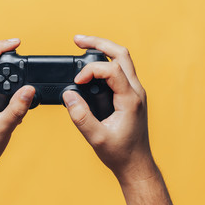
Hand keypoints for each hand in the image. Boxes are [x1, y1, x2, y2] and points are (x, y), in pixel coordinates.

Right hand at [63, 35, 152, 182]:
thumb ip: (81, 117)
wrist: (135, 163)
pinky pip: (120, 71)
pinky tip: (91, 66)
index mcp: (130, 99)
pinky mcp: (130, 96)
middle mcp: (136, 91)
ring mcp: (135, 92)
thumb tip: (68, 95)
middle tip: (78, 40)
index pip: (111, 70)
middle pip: (121, 54)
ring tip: (83, 46)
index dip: (89, 71)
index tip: (76, 83)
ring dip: (103, 49)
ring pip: (123, 59)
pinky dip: (105, 63)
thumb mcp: (96, 138)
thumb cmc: (120, 153)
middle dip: (98, 43)